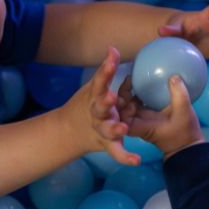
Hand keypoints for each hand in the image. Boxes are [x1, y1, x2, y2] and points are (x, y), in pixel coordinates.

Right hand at [63, 47, 139, 165]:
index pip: (100, 81)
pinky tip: (137, 161)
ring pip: (107, 130)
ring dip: (114, 129)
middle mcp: (97, 113)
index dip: (106, 70)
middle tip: (112, 97)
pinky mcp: (107, 144)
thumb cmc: (88, 104)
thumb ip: (105, 70)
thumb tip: (113, 48)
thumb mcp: (94, 87)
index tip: (113, 57)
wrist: (71, 131)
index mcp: (95, 97)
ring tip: (122, 128)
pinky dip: (125, 157)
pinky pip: (117, 152)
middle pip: (100, 108)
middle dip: (105, 102)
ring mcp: (101, 129)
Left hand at [118, 75, 203, 158]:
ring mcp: (140, 117)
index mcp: (142, 127)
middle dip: (121, 96)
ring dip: (126, 93)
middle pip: (121, 110)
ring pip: (126, 104)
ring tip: (131, 78)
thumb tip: (173, 76)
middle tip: (128, 82)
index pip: (123, 119)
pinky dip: (134, 92)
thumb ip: (179, 95)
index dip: (121, 107)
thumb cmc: (184, 133)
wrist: (188, 144)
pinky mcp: (145, 112)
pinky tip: (139, 81)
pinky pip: (135, 101)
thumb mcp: (184, 113)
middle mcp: (137, 123)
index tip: (129, 96)